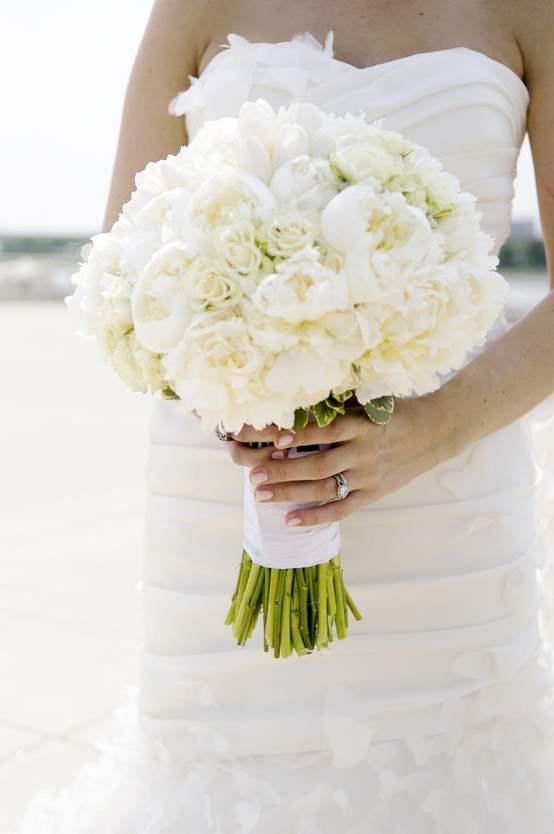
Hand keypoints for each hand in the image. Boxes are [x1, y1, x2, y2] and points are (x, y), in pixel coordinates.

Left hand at [227, 392, 456, 526]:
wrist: (435, 432)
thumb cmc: (395, 411)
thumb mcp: (370, 400)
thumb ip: (339, 402)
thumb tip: (298, 394)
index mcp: (361, 424)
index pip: (323, 430)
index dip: (298, 435)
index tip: (272, 438)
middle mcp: (363, 451)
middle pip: (317, 464)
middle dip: (282, 471)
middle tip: (253, 475)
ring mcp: (368, 475)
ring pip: (324, 488)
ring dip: (290, 493)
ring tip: (260, 495)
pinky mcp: (374, 493)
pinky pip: (342, 509)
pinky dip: (316, 516)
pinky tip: (290, 520)